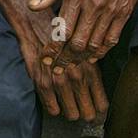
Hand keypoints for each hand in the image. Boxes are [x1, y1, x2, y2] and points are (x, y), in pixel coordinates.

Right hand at [15, 6, 109, 122]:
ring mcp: (59, 82)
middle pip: (88, 113)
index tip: (95, 108)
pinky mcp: (43, 83)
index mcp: (90, 69)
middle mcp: (77, 77)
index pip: (102, 104)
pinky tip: (54, 101)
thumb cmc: (61, 35)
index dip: (99, 109)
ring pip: (71, 114)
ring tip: (68, 105)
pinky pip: (52, 109)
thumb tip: (98, 90)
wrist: (35, 23)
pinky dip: (54, 107)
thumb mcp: (83, 49)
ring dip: (70, 111)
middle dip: (86, 113)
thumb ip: (92, 68)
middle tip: (81, 108)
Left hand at [28, 0, 137, 67]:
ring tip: (72, 65)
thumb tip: (33, 5)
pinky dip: (102, 51)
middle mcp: (93, 5)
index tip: (45, 58)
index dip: (52, 48)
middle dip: (65, 59)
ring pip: (95, 45)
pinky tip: (93, 56)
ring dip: (82, 58)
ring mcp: (110, 11)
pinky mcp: (124, 13)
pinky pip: (112, 39)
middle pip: (77, 43)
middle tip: (57, 68)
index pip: (61, 29)